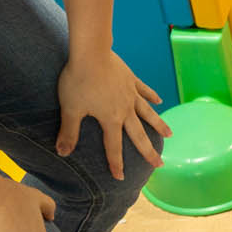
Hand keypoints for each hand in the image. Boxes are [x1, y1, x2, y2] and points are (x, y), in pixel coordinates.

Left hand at [55, 47, 168, 179]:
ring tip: (169, 135)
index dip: (116, 164)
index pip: (114, 147)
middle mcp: (125, 110)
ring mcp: (130, 94)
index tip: (120, 178)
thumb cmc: (78, 81)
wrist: (91, 53)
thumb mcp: (70, 108)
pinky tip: (159, 101)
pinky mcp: (131, 80)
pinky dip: (152, 96)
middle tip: (159, 165)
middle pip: (139, 135)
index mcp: (110, 119)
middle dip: (148, 152)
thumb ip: (68, 132)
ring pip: (148, 113)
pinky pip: (144, 91)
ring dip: (158, 125)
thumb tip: (62, 153)